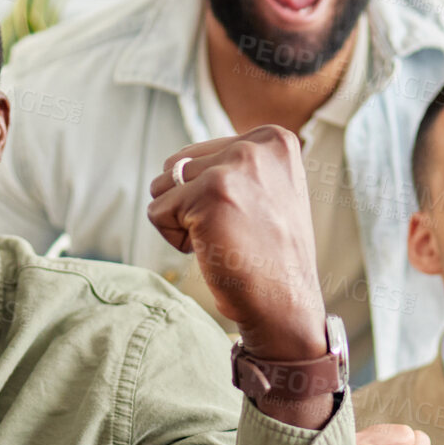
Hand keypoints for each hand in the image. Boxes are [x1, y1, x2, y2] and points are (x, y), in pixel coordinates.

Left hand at [147, 125, 325, 359]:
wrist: (287, 305)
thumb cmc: (271, 257)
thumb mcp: (268, 191)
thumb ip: (235, 166)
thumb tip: (178, 165)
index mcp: (274, 139)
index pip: (200, 154)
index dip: (210, 195)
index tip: (248, 219)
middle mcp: (256, 146)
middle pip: (177, 166)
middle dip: (191, 204)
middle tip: (234, 232)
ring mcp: (232, 168)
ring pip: (163, 186)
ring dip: (182, 220)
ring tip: (224, 239)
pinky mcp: (208, 195)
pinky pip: (157, 212)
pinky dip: (175, 240)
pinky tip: (213, 251)